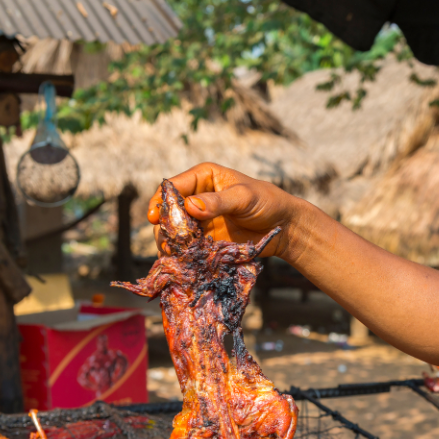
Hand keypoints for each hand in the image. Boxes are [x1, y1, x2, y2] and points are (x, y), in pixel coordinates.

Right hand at [146, 162, 303, 259]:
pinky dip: (181, 254)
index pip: (173, 187)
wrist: (283, 227)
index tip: (155, 218)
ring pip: (174, 231)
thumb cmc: (267, 203)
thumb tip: (190, 206)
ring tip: (175, 253)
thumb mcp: (244, 198)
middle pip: (169, 211)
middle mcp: (197, 197)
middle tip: (167, 242)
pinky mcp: (204, 239)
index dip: (161, 201)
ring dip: (171, 243)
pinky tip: (182, 261)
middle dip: (164, 226)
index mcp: (203, 178)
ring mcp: (199, 220)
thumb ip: (218, 202)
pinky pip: (186, 246)